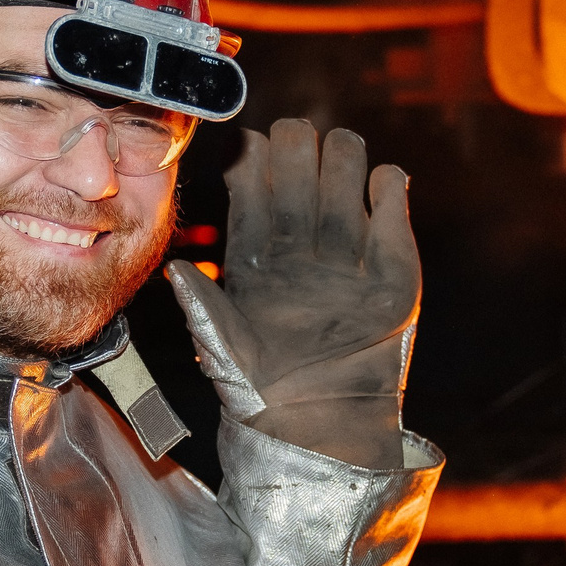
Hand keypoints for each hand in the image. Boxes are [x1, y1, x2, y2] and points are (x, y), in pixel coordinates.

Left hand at [166, 119, 419, 469]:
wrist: (322, 424)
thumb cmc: (262, 391)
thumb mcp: (224, 349)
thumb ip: (203, 308)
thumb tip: (174, 271)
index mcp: (256, 254)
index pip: (252, 188)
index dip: (253, 161)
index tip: (251, 148)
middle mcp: (300, 245)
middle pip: (299, 171)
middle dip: (299, 146)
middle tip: (299, 140)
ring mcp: (346, 253)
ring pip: (345, 177)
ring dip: (343, 155)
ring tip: (342, 152)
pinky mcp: (392, 268)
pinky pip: (391, 209)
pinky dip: (389, 186)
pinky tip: (381, 183)